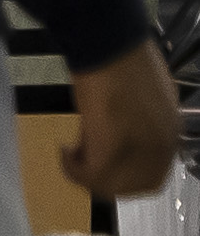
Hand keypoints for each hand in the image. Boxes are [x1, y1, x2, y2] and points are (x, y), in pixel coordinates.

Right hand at [65, 42, 184, 204]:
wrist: (109, 48)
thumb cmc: (124, 63)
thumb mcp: (145, 99)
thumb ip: (140, 124)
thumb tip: (120, 136)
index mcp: (172, 134)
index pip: (153, 176)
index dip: (125, 176)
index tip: (102, 161)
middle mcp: (161, 148)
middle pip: (134, 187)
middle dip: (105, 181)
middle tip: (83, 161)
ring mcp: (139, 151)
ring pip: (110, 186)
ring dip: (86, 176)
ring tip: (72, 153)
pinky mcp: (111, 151)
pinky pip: (89, 175)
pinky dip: (71, 169)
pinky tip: (63, 150)